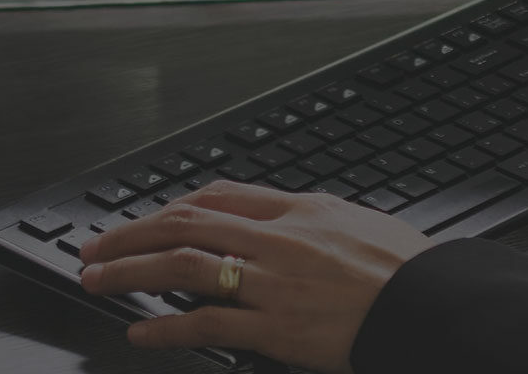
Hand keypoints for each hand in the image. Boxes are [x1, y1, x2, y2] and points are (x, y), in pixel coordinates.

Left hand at [77, 180, 432, 372]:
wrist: (432, 304)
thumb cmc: (405, 271)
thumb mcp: (356, 223)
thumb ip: (313, 221)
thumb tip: (284, 221)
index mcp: (299, 208)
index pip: (219, 195)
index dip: (172, 206)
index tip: (147, 218)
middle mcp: (278, 238)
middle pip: (187, 222)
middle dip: (133, 232)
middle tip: (95, 247)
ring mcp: (273, 282)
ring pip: (184, 264)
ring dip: (131, 271)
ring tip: (97, 280)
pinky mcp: (276, 326)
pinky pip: (207, 322)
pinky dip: (166, 326)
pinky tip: (140, 332)